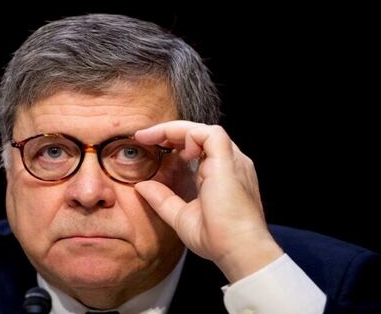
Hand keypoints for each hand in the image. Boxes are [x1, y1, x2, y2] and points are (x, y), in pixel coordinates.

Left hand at [135, 121, 282, 281]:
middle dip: (169, 132)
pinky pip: (208, 133)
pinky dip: (188, 135)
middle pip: (199, 135)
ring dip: (174, 130)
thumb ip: (163, 199)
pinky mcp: (228, 161)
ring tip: (150, 137)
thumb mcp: (181, 216)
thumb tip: (142, 186)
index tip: (149, 146)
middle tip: (143, 137)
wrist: (239, 250)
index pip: (198, 148)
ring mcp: (232, 161)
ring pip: (203, 130)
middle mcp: (230, 164)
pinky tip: (174, 150)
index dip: (173, 144)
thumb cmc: (218, 239)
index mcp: (222, 175)